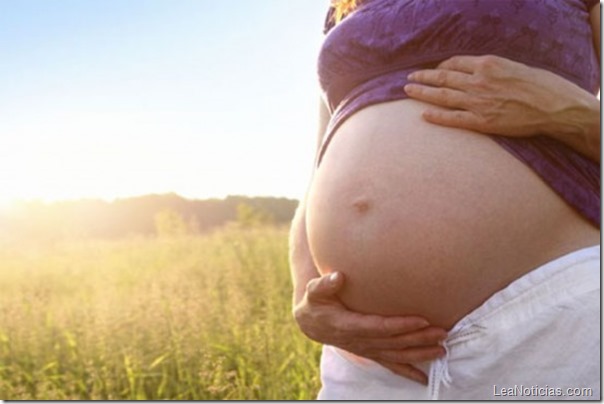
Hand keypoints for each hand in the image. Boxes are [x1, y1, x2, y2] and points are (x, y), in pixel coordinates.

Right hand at [293, 272, 446, 384]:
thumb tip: (337, 276)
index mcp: (348, 325)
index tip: (421, 319)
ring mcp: (367, 350)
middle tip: (441, 332)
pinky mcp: (370, 353)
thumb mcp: (315, 291)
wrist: (312, 322)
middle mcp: (360, 341)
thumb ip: (325, 285)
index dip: (401, 325)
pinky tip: (424, 378)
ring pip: (396, 355)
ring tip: (441, 349)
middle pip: (394, 342)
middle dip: (419, 338)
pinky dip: (407, 372)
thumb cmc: (316, 302)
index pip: (379, 327)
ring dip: (419, 354)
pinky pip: (390, 365)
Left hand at [404, 55, 599, 159]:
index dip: (441, 66)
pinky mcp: (481, 121)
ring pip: (442, 96)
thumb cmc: (539, 85)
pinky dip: (436, 116)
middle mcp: (479, 81)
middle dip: (424, 77)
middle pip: (443, 77)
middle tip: (409, 78)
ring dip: (423, 92)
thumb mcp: (513, 67)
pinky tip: (423, 114)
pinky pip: (453, 118)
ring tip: (408, 91)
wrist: (553, 106)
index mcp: (487, 64)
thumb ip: (491, 70)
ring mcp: (478, 102)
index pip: (455, 63)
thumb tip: (476, 72)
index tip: (434, 70)